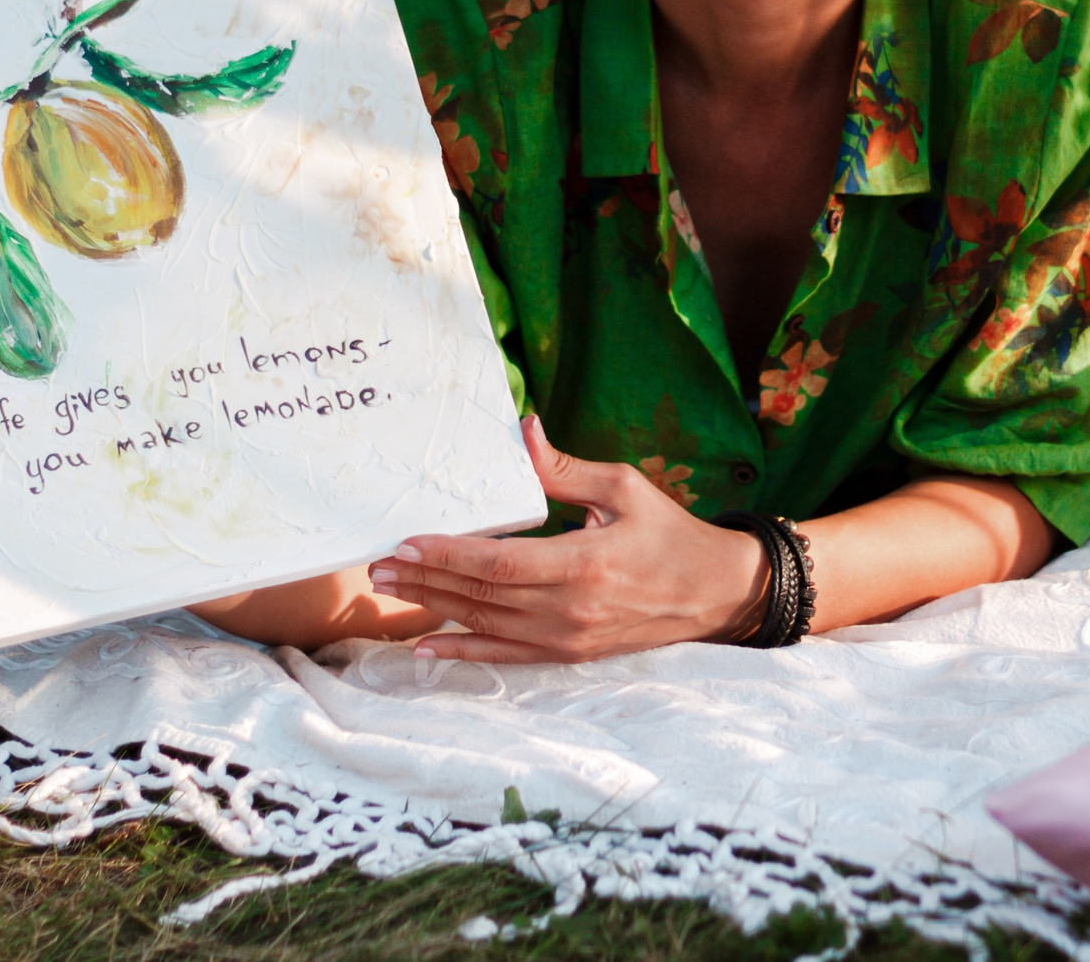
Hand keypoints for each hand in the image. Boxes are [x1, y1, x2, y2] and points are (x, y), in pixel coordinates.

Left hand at [372, 416, 767, 663]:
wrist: (713, 593)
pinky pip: (505, 656)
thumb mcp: (624, 489)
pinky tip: (426, 648)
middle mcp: (569, 609)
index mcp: (584, 564)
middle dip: (424, 580)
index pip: (499, 563)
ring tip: (389, 592)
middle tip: (377, 568)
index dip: (448, 555)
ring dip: (432, 609)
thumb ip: (566, 469)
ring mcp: (567, 639)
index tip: (405, 542)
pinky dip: (463, 653)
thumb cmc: (669, 533)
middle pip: (481, 597)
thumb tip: (523, 432)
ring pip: (485, 626)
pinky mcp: (568, 655)